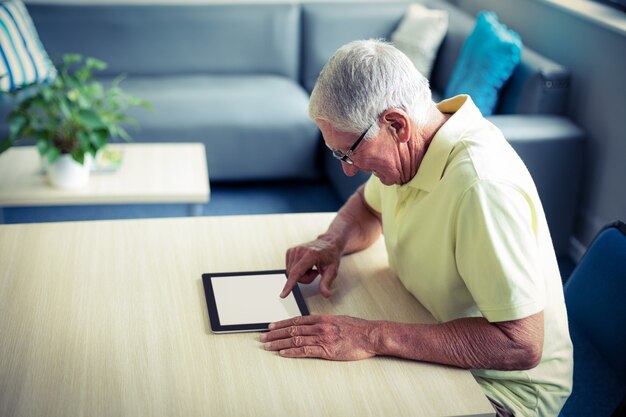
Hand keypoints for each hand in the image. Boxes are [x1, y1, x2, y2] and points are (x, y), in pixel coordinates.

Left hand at [259, 315, 378, 360]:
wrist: (370, 335)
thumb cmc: (357, 328)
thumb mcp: (338, 318)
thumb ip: (323, 318)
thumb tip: (311, 316)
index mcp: (321, 318)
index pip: (296, 320)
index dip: (281, 323)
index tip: (270, 326)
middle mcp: (319, 326)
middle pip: (292, 329)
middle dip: (275, 333)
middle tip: (262, 337)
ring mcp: (323, 338)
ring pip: (295, 339)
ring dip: (279, 343)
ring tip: (268, 346)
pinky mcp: (327, 350)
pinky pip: (305, 351)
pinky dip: (292, 351)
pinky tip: (282, 353)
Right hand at [282, 237, 341, 297]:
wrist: (328, 244)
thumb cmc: (330, 256)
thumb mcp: (332, 271)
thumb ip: (326, 283)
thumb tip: (326, 294)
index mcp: (310, 254)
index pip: (297, 273)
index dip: (289, 285)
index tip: (283, 294)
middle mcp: (300, 250)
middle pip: (295, 275)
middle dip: (305, 279)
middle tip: (315, 272)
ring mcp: (294, 250)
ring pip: (291, 273)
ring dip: (301, 274)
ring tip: (311, 267)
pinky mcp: (290, 251)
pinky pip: (289, 269)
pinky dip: (297, 270)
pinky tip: (305, 265)